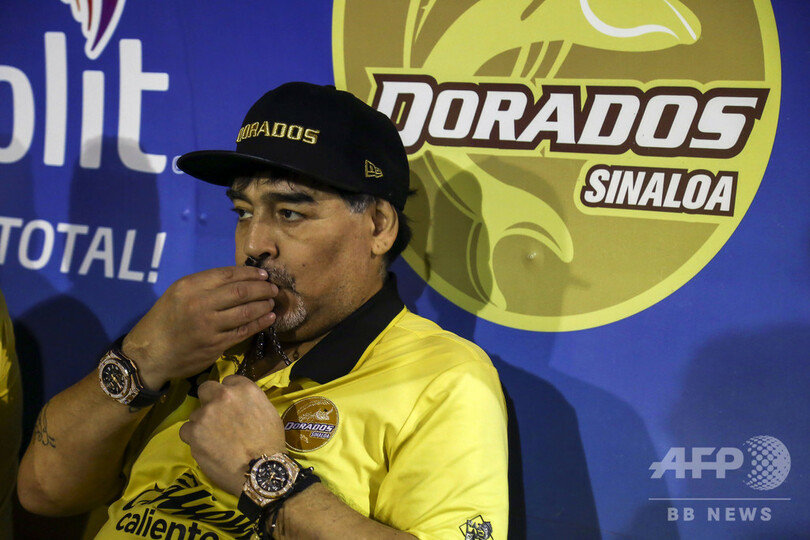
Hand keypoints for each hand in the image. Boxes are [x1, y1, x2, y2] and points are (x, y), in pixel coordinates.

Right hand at [123, 266, 277, 388]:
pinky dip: (259, 323)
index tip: (264, 274)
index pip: (228, 274)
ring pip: (245, 312)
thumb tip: (238, 279)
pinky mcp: (215, 344)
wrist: (149, 353)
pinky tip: (268, 318)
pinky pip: (243, 331)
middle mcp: (200, 303)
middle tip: (273, 287)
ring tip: (272, 301)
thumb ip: (204, 285)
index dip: (250, 273)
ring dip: (263, 305)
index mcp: (190, 286)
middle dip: (262, 288)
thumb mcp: (178, 294)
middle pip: (241, 291)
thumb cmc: (164, 320)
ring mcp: (209, 326)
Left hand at [178, 375, 286, 495]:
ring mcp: (205, 414)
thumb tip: (240, 405)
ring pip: (196, 413)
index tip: (232, 404)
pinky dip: (194, 438)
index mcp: (244, 389)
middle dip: (210, 399)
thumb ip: (250, 402)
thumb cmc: (270, 443)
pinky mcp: (193, 433)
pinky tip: (206, 447)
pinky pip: (187, 430)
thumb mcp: (268, 413)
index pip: (229, 380)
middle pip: (206, 389)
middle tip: (217, 416)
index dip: (230, 392)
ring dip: (203, 422)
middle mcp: (222, 396)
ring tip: (214, 439)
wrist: (260, 470)